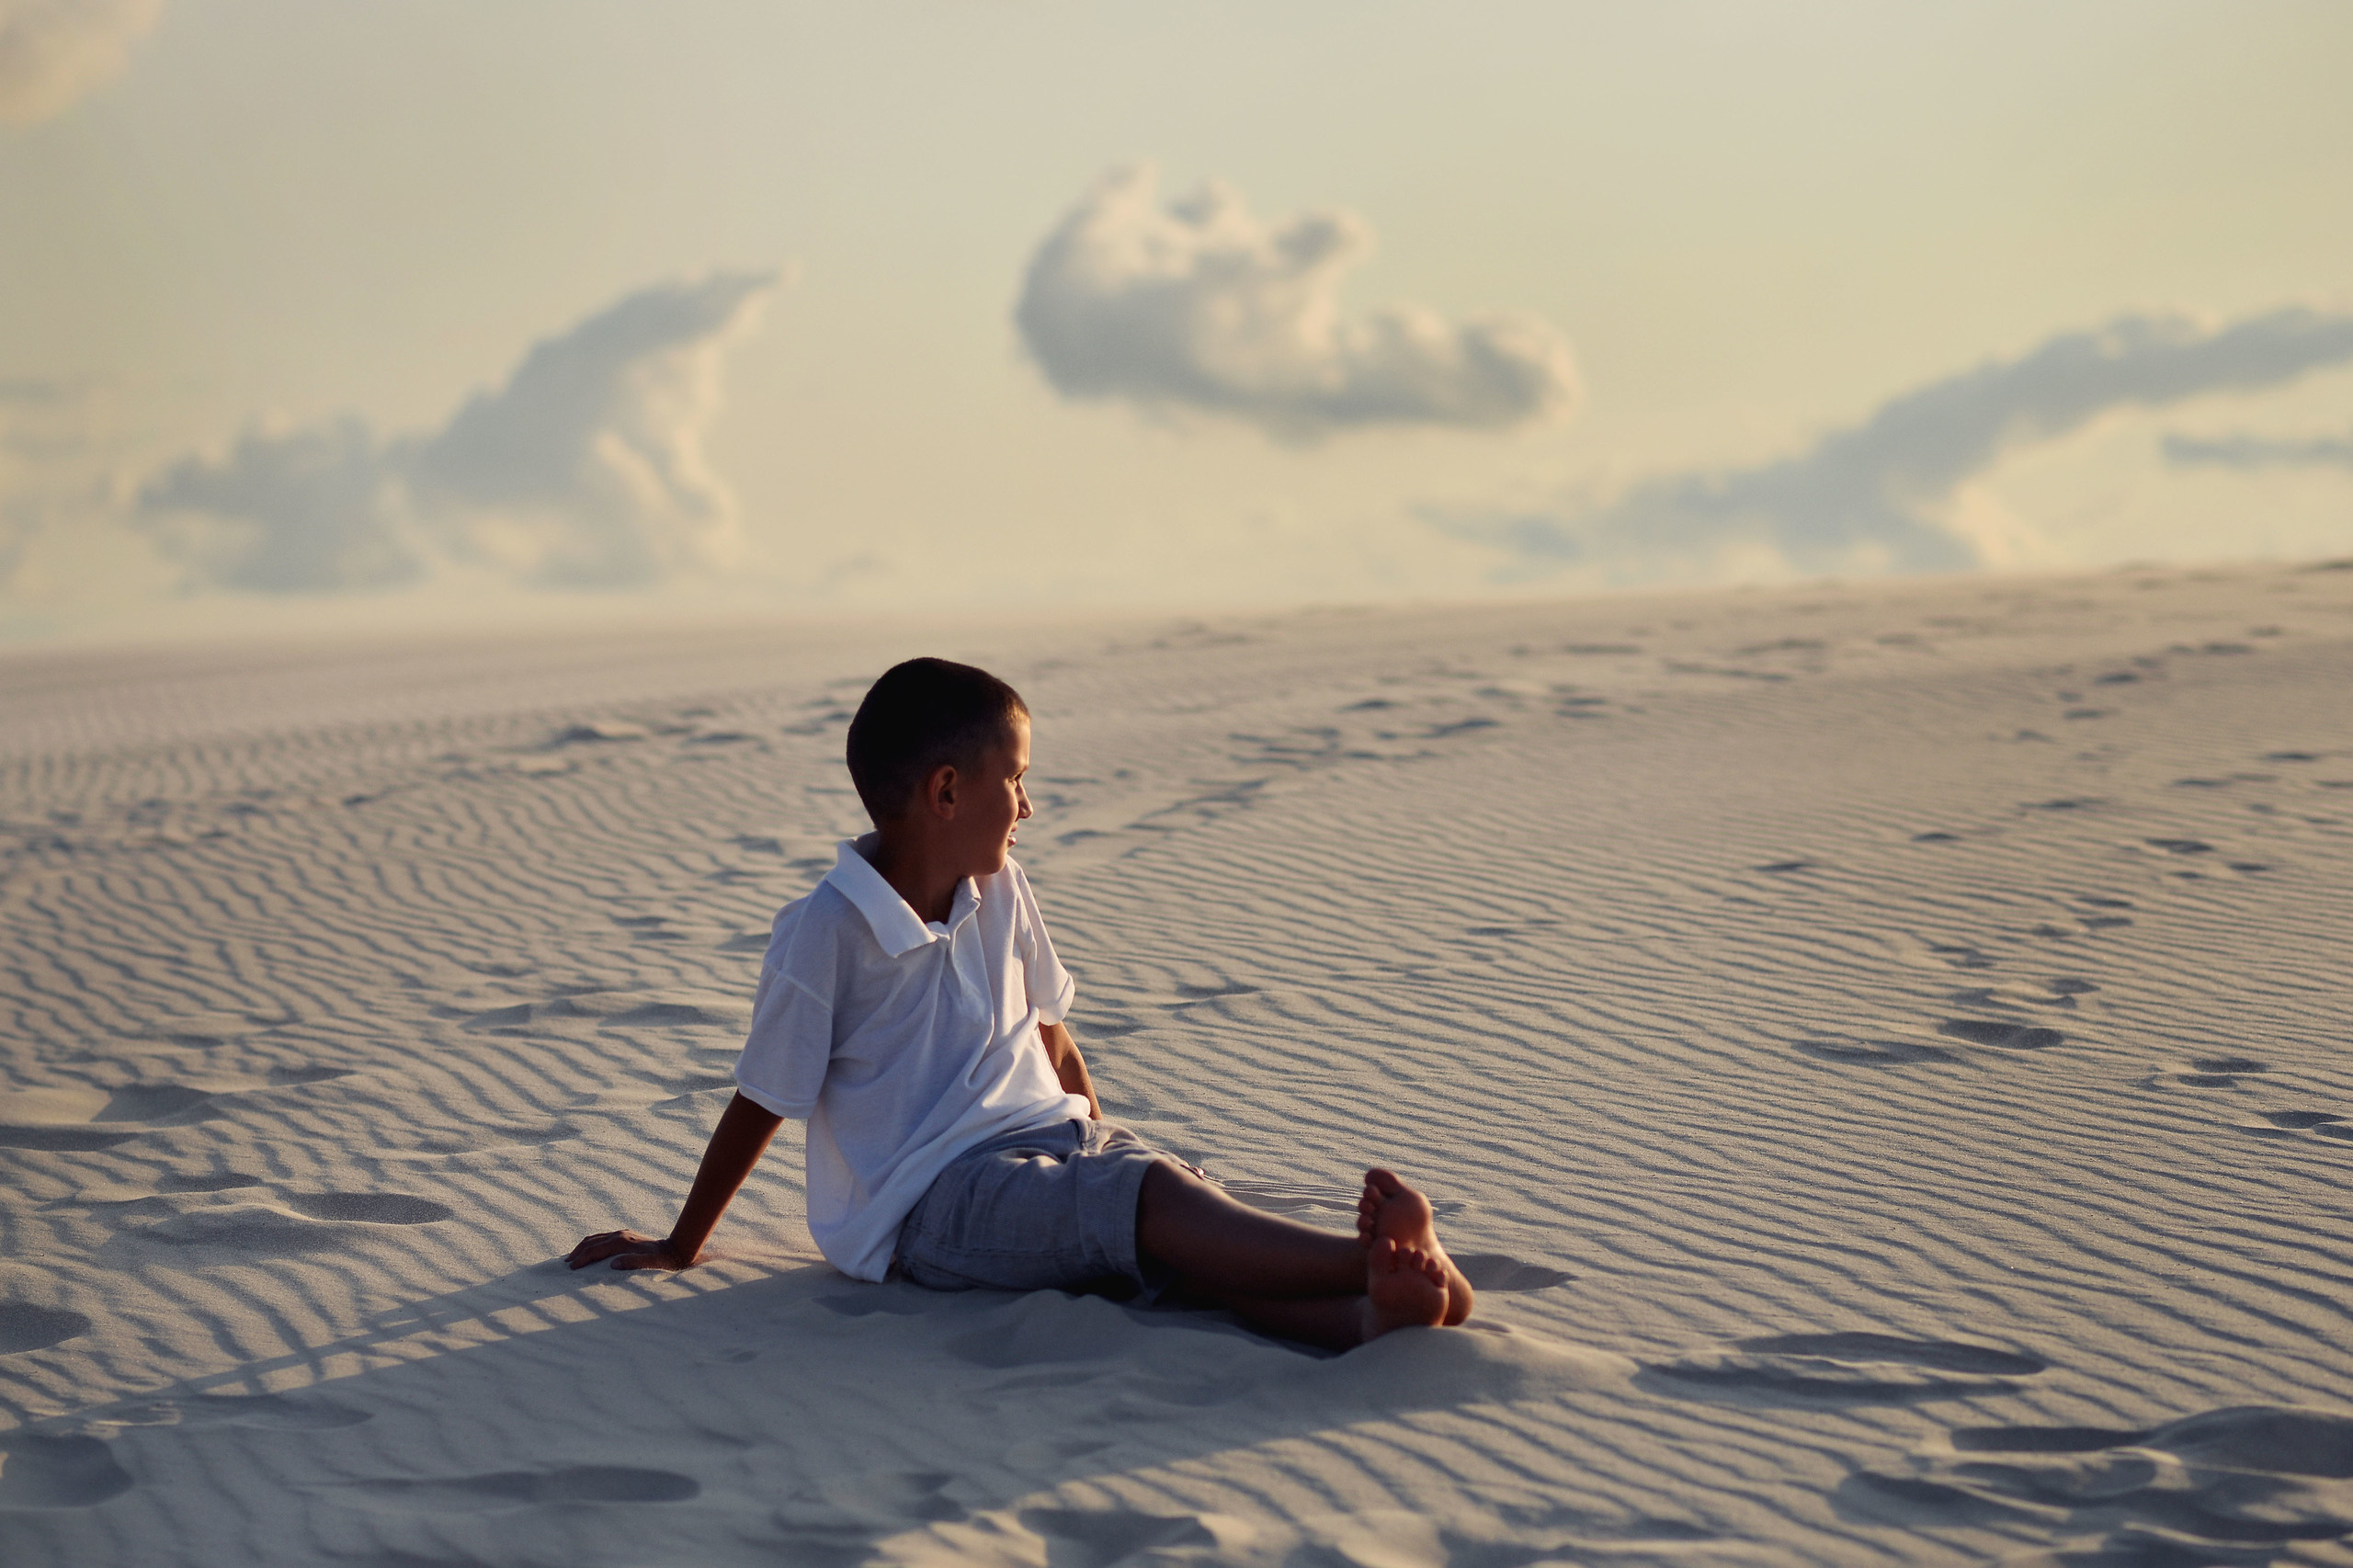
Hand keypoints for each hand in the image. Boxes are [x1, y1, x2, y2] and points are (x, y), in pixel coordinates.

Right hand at [567, 1229, 694, 1271]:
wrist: (675, 1249)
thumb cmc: (662, 1261)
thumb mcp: (649, 1264)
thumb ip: (631, 1263)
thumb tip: (612, 1265)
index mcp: (622, 1242)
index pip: (595, 1249)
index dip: (582, 1259)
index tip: (571, 1268)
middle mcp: (619, 1235)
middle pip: (592, 1241)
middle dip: (577, 1252)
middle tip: (566, 1263)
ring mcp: (622, 1233)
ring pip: (596, 1238)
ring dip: (583, 1247)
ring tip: (573, 1257)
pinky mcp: (625, 1235)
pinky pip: (603, 1238)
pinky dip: (592, 1244)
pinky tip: (590, 1252)